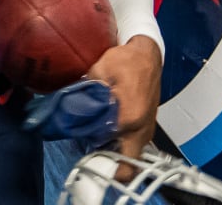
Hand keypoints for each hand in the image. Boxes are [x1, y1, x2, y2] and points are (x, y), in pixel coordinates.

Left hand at [86, 35, 161, 177]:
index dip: (92, 149)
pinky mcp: (148, 125)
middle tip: (93, 158)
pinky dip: (123, 146)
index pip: (107, 146)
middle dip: (110, 166)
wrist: (147, 54)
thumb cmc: (127, 60)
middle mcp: (141, 128)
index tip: (81, 147)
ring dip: (116, 155)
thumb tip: (74, 107)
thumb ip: (88, 92)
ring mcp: (147, 128)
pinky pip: (135, 145)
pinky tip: (107, 135)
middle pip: (127, 163)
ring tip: (97, 146)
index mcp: (129, 117)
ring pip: (132, 155)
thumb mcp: (100, 71)